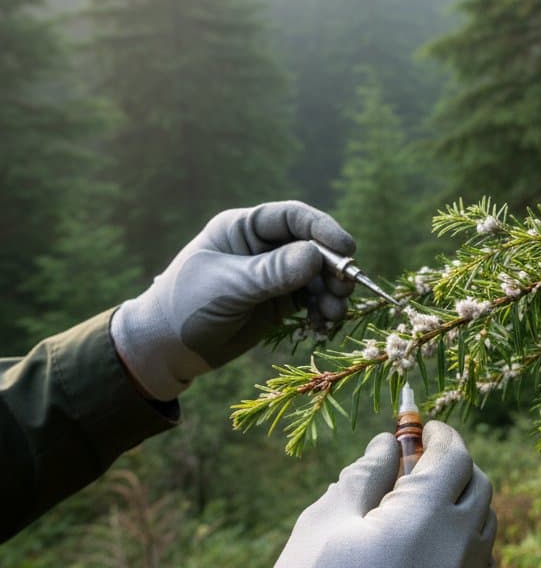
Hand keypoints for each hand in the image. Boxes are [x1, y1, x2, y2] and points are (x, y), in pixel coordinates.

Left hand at [111, 201, 355, 399]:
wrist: (166, 349)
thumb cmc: (186, 307)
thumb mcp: (229, 287)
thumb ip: (272, 272)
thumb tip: (316, 256)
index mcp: (243, 228)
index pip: (291, 218)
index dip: (322, 229)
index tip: (346, 248)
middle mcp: (263, 247)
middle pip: (312, 246)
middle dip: (333, 266)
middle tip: (346, 288)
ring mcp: (274, 274)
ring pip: (317, 275)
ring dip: (332, 292)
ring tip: (334, 315)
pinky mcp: (280, 301)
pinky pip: (313, 299)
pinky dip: (323, 309)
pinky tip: (324, 324)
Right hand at [209, 422, 497, 567]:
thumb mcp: (329, 516)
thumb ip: (367, 472)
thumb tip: (388, 445)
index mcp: (426, 514)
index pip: (455, 455)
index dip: (441, 435)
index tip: (425, 429)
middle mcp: (460, 548)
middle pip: (479, 486)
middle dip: (456, 466)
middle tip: (424, 463)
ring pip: (486, 527)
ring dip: (464, 506)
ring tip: (425, 508)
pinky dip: (466, 547)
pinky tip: (431, 552)